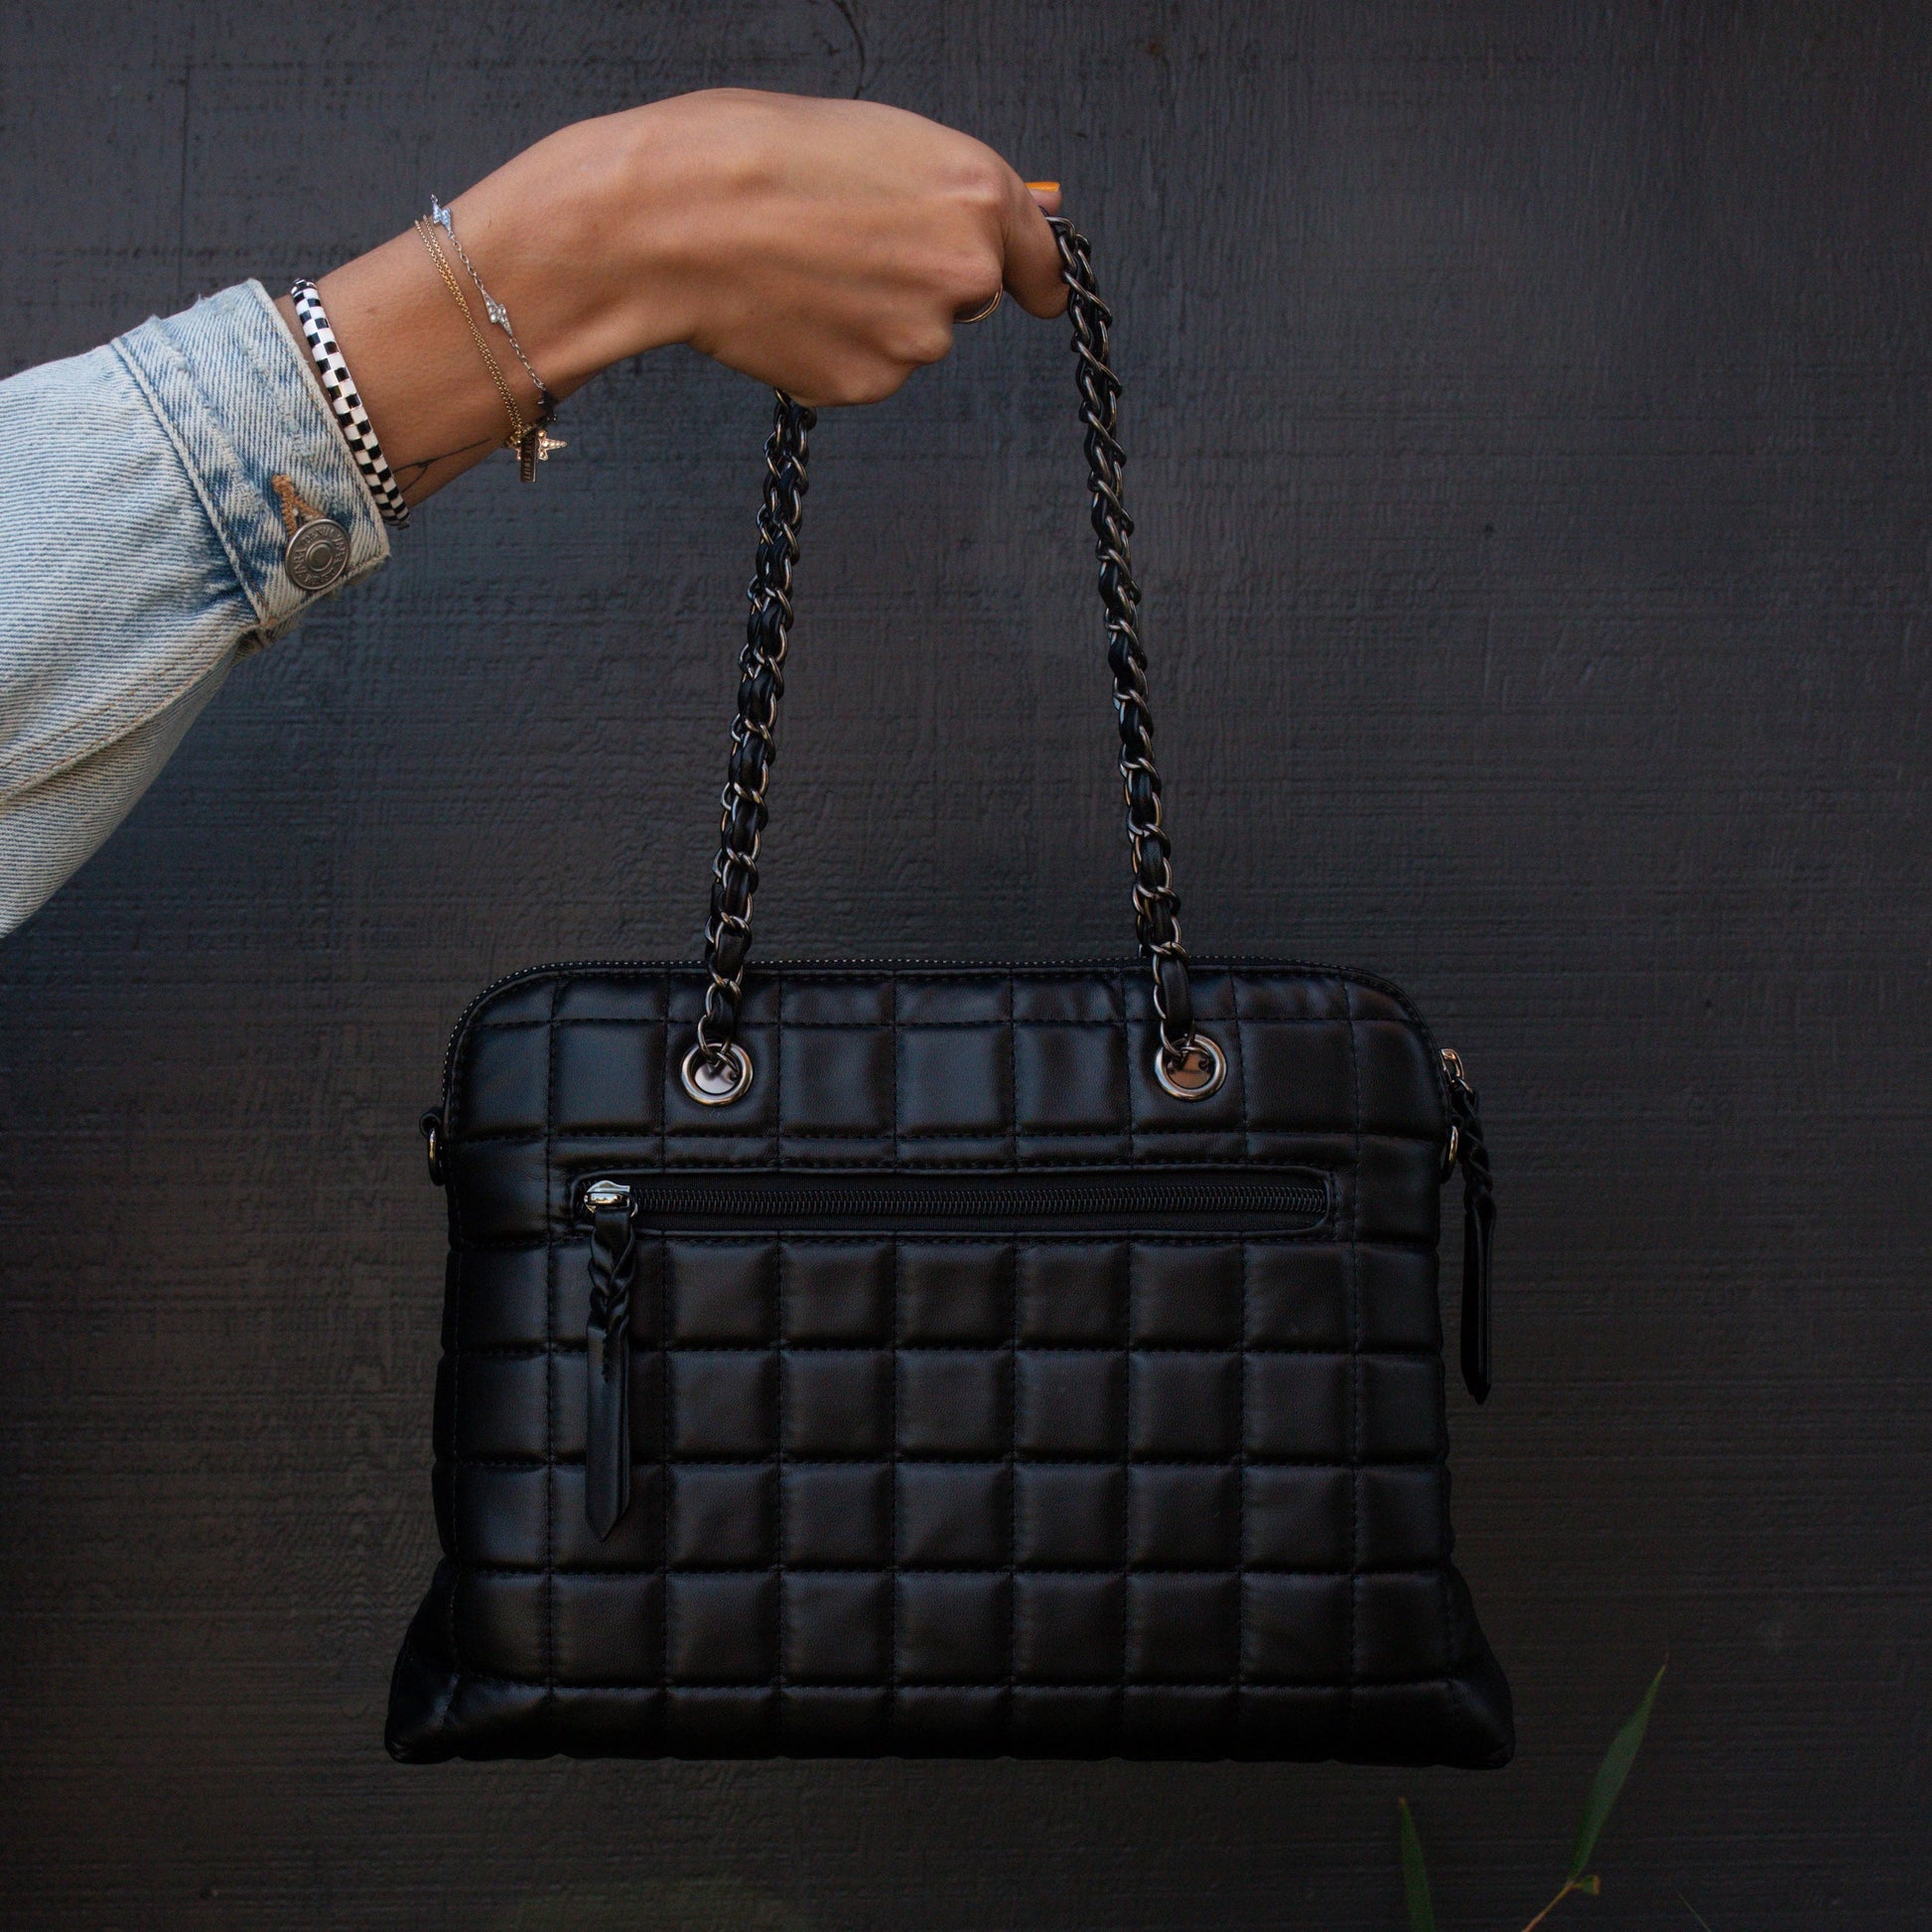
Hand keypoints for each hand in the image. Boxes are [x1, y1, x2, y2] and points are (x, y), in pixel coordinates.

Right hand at [282, 90, 1066, 503]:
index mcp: (974, 191)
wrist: (672, 221)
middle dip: (920, 277)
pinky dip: (837, 348)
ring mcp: (918, 339)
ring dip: (873, 314)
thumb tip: (1021, 217)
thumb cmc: (753, 154)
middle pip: (965, 294)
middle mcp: (962, 272)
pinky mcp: (869, 385)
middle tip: (844, 242)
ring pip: (912, 336)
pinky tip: (789, 310)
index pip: (1038, 255)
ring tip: (802, 268)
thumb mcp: (872, 136)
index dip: (1037, 276)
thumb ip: (947, 186)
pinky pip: (867, 370)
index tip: (1041, 295)